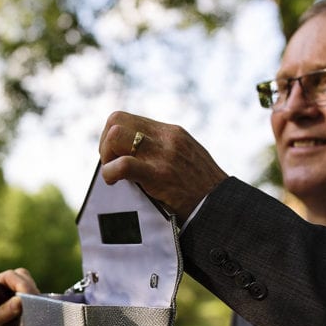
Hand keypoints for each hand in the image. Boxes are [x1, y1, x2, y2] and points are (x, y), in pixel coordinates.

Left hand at [0, 268, 38, 325]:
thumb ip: (1, 313)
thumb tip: (20, 300)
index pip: (8, 277)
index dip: (20, 282)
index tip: (28, 295)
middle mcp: (1, 292)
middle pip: (22, 279)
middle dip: (31, 288)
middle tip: (37, 303)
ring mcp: (13, 302)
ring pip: (31, 292)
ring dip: (37, 300)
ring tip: (38, 313)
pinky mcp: (23, 314)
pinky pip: (35, 307)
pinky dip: (39, 310)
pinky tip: (39, 319)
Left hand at [98, 111, 227, 219]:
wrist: (220, 208)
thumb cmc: (199, 190)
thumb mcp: (184, 158)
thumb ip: (161, 150)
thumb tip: (131, 154)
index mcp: (171, 132)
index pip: (127, 118)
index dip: (111, 137)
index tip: (116, 158)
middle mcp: (167, 137)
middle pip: (116, 119)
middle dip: (105, 144)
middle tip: (112, 166)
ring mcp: (163, 154)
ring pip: (115, 135)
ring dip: (107, 156)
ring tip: (115, 175)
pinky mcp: (159, 175)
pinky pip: (124, 165)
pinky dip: (110, 173)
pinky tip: (114, 183)